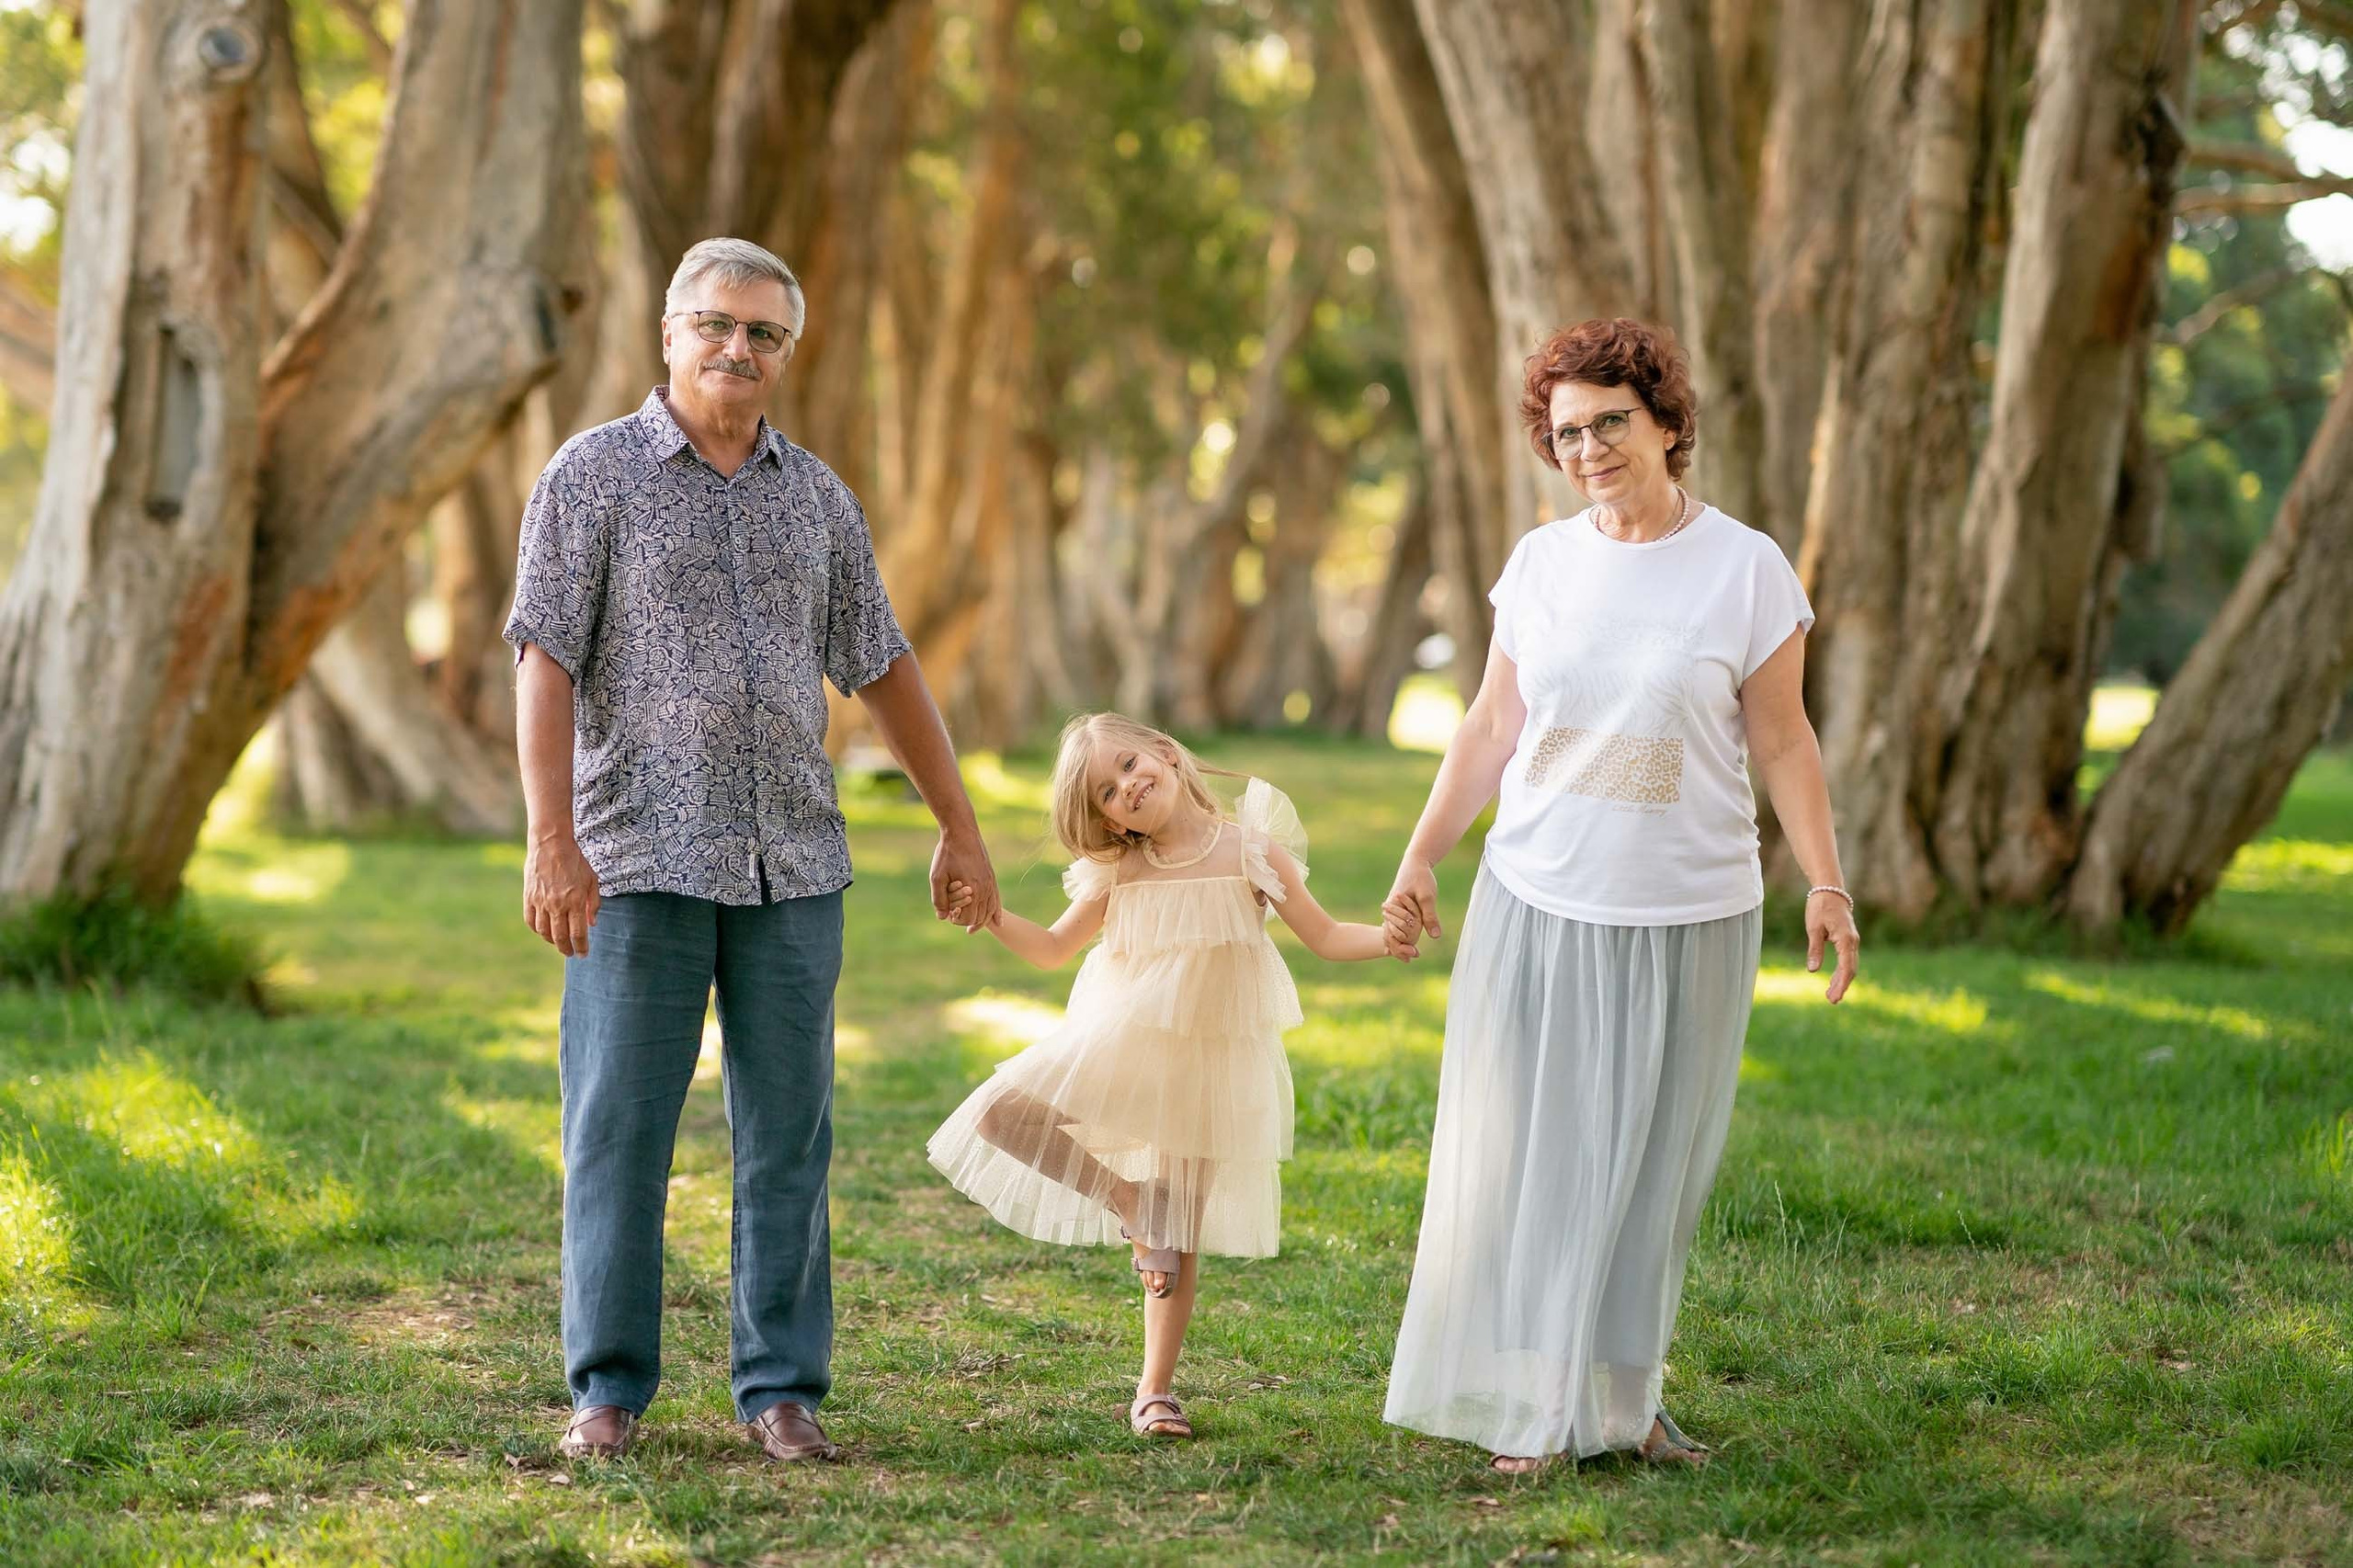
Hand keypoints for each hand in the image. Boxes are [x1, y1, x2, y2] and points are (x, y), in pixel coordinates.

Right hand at [523, 832, 601, 957]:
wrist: (551, 844)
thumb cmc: (576, 861)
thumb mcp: (592, 880)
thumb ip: (593, 903)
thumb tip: (592, 924)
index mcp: (575, 901)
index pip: (578, 934)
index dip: (581, 947)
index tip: (583, 954)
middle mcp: (557, 905)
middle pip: (560, 937)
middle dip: (567, 949)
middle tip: (570, 953)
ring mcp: (541, 902)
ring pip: (544, 932)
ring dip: (551, 941)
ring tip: (558, 942)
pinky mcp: (529, 897)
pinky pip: (531, 921)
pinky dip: (537, 930)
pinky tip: (543, 930)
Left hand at [933, 830, 998, 932]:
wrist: (962, 832)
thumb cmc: (947, 854)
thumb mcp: (937, 877)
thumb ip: (939, 899)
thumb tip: (942, 917)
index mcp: (972, 890)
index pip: (968, 918)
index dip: (957, 920)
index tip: (948, 913)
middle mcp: (985, 889)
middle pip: (981, 917)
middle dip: (968, 921)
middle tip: (955, 916)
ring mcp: (990, 883)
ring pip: (991, 910)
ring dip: (983, 920)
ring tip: (973, 927)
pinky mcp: (991, 877)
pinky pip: (997, 900)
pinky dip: (997, 912)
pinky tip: (998, 922)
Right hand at [1383, 857, 1440, 957]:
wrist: (1416, 863)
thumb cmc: (1421, 877)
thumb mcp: (1428, 896)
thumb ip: (1430, 916)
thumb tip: (1435, 936)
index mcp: (1393, 907)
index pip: (1394, 932)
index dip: (1401, 946)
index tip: (1412, 956)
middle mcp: (1389, 909)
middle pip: (1390, 934)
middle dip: (1398, 948)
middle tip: (1409, 960)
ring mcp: (1392, 909)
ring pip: (1392, 930)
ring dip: (1399, 943)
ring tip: (1408, 958)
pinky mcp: (1397, 908)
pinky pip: (1396, 925)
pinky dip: (1400, 935)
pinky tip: (1407, 945)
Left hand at [1806, 889, 1859, 1002]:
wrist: (1830, 890)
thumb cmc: (1820, 907)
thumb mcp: (1813, 928)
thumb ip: (1815, 949)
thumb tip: (1813, 970)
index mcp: (1846, 940)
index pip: (1846, 967)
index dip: (1841, 984)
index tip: (1833, 997)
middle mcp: (1853, 942)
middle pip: (1850, 969)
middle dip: (1842, 986)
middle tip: (1831, 1001)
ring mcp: (1852, 941)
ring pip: (1850, 966)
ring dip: (1842, 981)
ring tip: (1830, 996)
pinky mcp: (1848, 940)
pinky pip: (1847, 960)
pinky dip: (1842, 972)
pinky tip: (1833, 981)